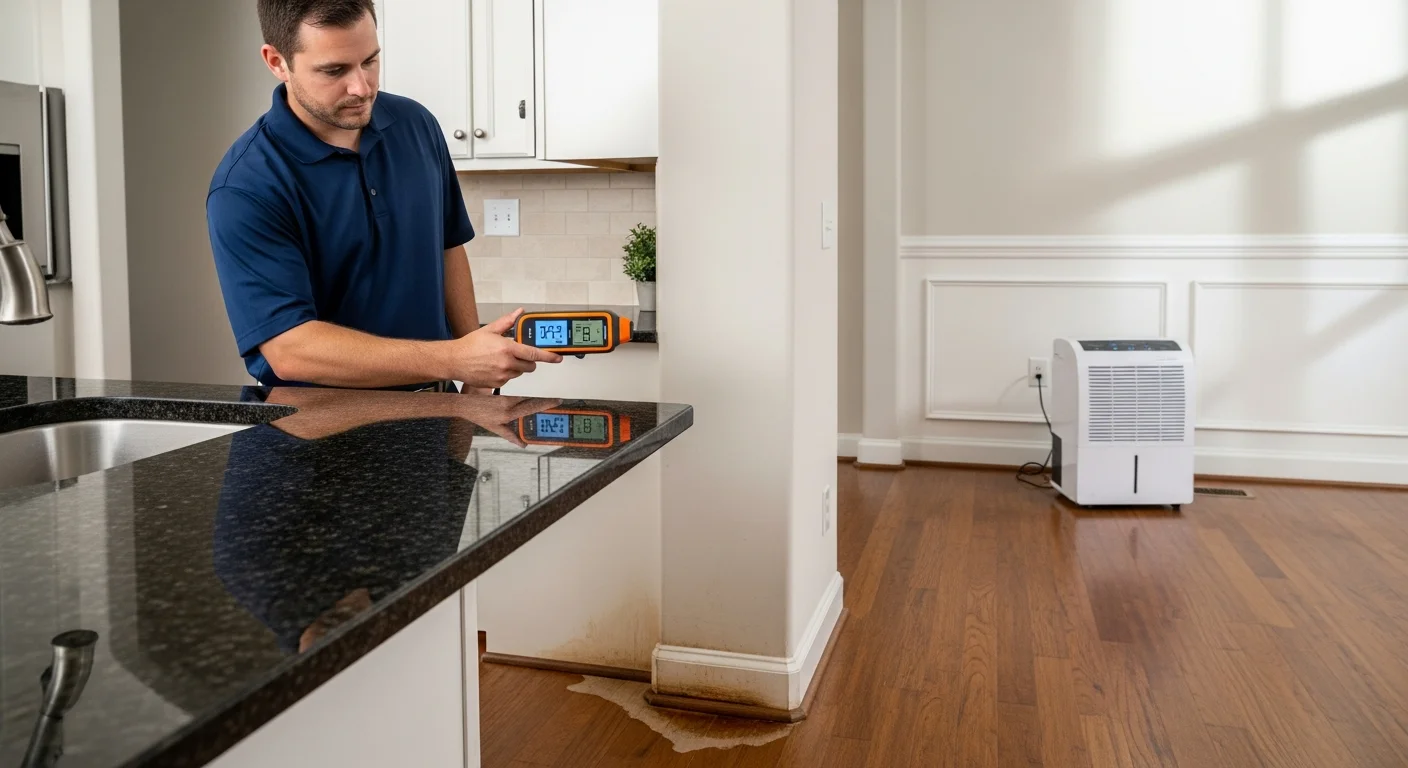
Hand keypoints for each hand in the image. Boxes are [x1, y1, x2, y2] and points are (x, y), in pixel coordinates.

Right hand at [447, 309, 561, 387]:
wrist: (454, 361)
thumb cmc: (470, 346)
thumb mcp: (489, 330)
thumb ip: (507, 322)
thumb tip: (519, 313)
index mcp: (507, 348)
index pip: (534, 354)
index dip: (548, 356)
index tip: (557, 358)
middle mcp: (507, 363)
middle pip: (530, 365)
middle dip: (528, 360)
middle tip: (517, 354)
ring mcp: (502, 375)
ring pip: (520, 372)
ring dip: (517, 367)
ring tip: (501, 360)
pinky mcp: (497, 384)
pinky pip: (509, 379)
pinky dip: (506, 374)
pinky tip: (494, 367)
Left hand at [454, 394, 562, 446]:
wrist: (466, 404)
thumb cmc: (479, 416)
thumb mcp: (495, 429)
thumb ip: (511, 436)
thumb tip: (522, 444)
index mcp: (508, 413)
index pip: (531, 407)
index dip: (545, 404)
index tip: (556, 401)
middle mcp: (509, 403)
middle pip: (532, 401)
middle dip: (546, 401)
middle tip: (558, 400)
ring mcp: (507, 397)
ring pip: (526, 397)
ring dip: (538, 398)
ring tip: (549, 400)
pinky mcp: (504, 394)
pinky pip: (520, 395)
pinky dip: (528, 397)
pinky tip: (534, 398)